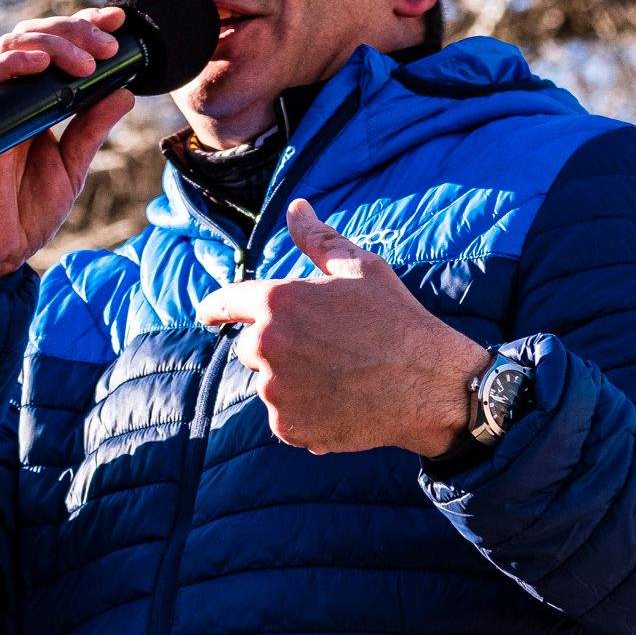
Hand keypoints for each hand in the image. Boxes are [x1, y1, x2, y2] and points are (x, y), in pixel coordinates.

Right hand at [0, 7, 139, 276]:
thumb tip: (125, 91)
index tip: (118, 24)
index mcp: (38, 101)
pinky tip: (42, 63)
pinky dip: (14, 62)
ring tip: (88, 61)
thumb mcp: (73, 165)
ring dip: (55, 42)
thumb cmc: (27, 212)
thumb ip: (93, 128)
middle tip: (109, 45)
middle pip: (38, 35)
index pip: (59, 48)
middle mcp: (15, 95)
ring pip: (14, 45)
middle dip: (77, 31)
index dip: (85, 28)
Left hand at [195, 200, 489, 455]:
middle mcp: (267, 347)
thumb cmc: (396, 320)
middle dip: (276, 347)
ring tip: (339, 378)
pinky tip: (341, 402)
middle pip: (250, 348)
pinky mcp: (288, 427)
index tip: (207, 315)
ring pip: (269, 384)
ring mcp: (276, 391)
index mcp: (277, 303)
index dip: (214, 309)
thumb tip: (296, 207)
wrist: (428, 386)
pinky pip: (285, 417)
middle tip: (323, 350)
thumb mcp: (360, 268)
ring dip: (292, 382)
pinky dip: (305, 413)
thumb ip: (318, 238)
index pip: (226, 303)